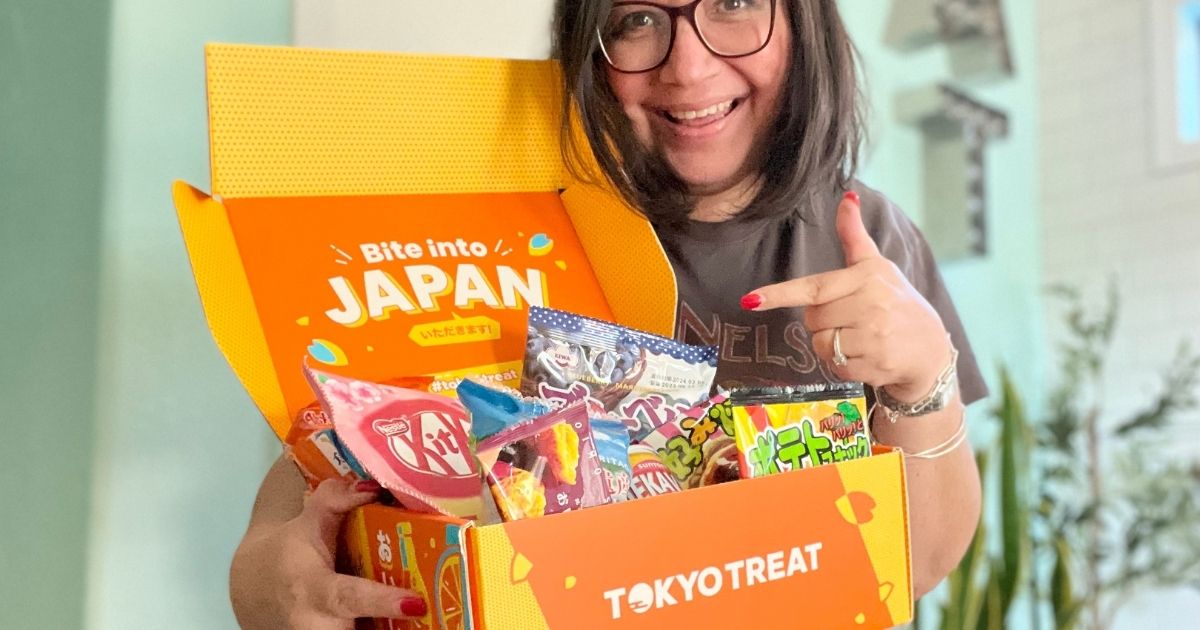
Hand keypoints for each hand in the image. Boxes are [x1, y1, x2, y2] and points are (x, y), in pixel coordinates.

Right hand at [230, 478, 427, 629]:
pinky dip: (391, 627)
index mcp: (310, 587)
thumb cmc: (290, 551)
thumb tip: (373, 488)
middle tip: (437, 611)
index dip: (381, 601)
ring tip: (436, 617)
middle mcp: (316, 623)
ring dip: (397, 629)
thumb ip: (335, 500)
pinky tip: (419, 618)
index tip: (416, 604)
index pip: (346, 598)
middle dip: (396, 627)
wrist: (256, 588)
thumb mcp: (307, 520)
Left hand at [741, 191, 950, 401]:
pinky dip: (843, 365)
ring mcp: (875, 336)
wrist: (930, 350)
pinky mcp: (875, 364)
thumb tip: (847, 196)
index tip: (750, 300)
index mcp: (868, 276)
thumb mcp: (877, 267)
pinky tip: (865, 357)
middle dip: (823, 322)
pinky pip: (835, 366)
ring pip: (822, 344)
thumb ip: (854, 236)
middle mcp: (872, 304)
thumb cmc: (897, 303)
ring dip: (832, 346)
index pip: (815, 287)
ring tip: (858, 339)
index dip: (780, 294)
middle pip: (813, 318)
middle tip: (851, 320)